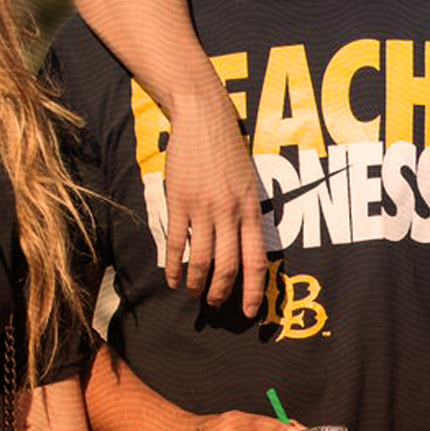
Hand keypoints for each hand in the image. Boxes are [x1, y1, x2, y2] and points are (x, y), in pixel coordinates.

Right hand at [162, 86, 270, 317]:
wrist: (204, 118)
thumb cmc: (229, 150)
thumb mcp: (249, 182)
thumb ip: (247, 213)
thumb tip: (244, 246)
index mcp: (250, 209)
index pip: (256, 260)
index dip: (253, 290)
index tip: (250, 312)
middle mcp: (229, 213)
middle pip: (227, 266)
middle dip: (221, 292)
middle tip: (215, 304)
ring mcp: (202, 208)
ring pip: (201, 259)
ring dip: (197, 283)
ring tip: (194, 294)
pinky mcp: (178, 202)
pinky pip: (176, 243)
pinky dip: (174, 266)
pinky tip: (173, 280)